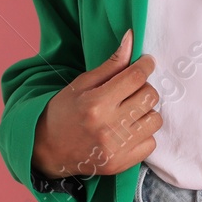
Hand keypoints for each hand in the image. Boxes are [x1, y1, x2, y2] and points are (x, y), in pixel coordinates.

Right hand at [30, 28, 161, 179]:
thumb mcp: (82, 84)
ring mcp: (116, 148)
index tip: (146, 63)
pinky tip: (128, 130)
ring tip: (130, 111)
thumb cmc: (63, 112)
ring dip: (146, 112)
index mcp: (96, 103)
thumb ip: (111, 64)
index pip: (136, 77)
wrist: (46, 150)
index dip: (146, 65)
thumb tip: (131, 37)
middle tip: (132, 90)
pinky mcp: (120, 164)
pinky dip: (143, 135)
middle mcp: (108, 127)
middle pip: (149, 96)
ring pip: (155, 119)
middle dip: (144, 88)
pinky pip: (151, 143)